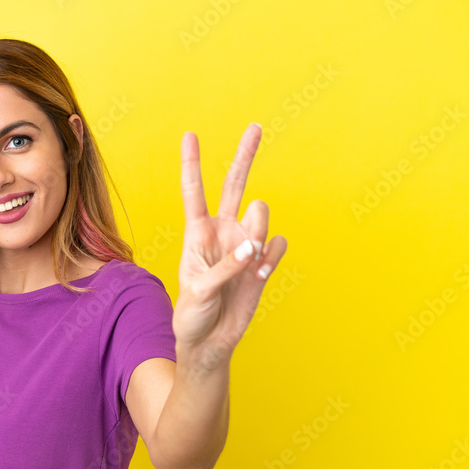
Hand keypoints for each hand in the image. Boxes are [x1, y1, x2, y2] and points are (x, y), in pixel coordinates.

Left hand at [172, 123, 287, 369]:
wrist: (211, 341)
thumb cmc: (192, 315)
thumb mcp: (198, 292)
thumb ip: (225, 267)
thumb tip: (252, 246)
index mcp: (197, 233)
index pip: (195, 192)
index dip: (192, 164)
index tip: (190, 134)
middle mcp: (222, 231)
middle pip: (235, 185)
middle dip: (245, 155)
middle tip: (255, 127)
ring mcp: (245, 244)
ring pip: (261, 216)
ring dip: (258, 234)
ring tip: (248, 262)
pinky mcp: (263, 261)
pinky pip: (277, 246)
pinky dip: (271, 260)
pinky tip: (258, 276)